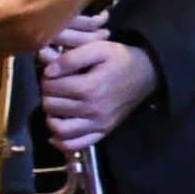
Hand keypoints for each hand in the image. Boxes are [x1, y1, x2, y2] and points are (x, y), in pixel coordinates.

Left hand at [39, 31, 158, 149]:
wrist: (148, 75)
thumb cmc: (121, 60)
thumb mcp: (99, 48)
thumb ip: (71, 58)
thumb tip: (48, 72)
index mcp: (89, 87)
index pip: (50, 87)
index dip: (47, 78)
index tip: (54, 73)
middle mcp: (92, 109)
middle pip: (51, 106)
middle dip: (48, 95)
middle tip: (56, 87)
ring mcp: (98, 124)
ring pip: (59, 129)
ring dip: (52, 117)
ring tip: (58, 105)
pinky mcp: (102, 132)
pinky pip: (74, 145)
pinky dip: (61, 141)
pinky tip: (57, 131)